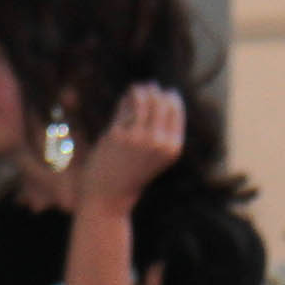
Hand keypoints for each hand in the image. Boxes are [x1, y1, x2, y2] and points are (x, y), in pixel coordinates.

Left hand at [63, 83, 183, 215]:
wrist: (108, 197)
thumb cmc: (130, 174)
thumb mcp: (154, 154)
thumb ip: (162, 130)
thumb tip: (161, 93)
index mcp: (172, 148)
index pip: (176, 110)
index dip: (169, 97)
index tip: (161, 92)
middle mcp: (159, 142)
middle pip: (161, 102)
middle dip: (155, 91)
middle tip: (147, 88)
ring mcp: (139, 138)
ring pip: (144, 101)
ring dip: (140, 90)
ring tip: (135, 89)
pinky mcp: (118, 135)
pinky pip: (126, 108)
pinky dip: (127, 99)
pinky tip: (126, 97)